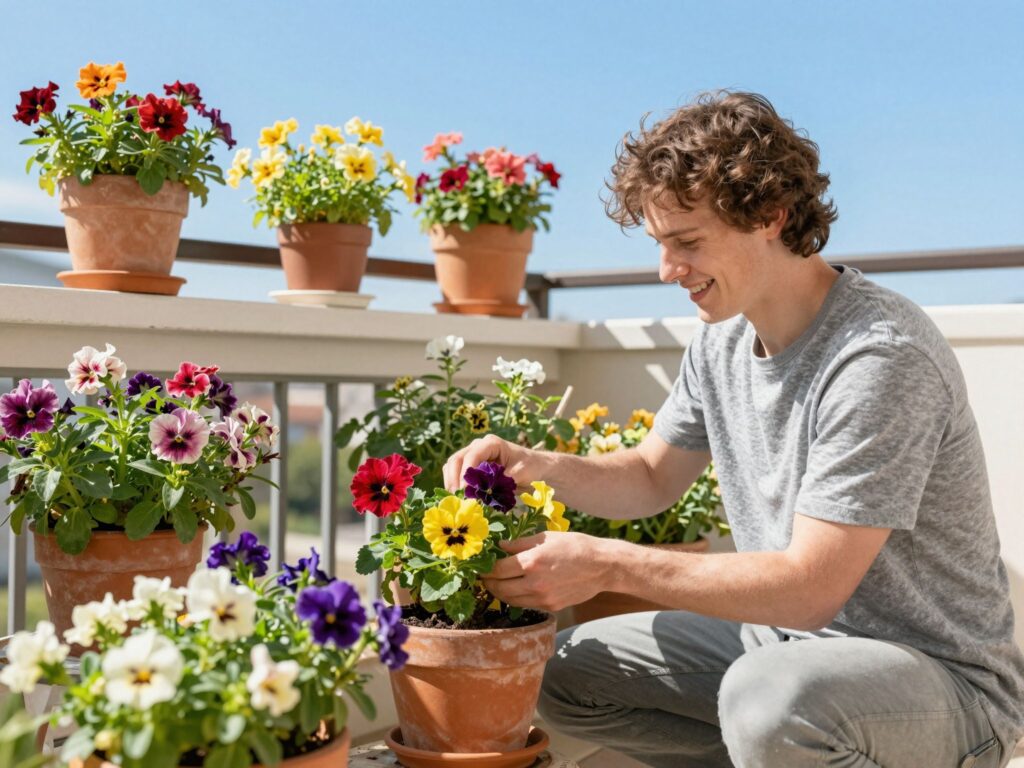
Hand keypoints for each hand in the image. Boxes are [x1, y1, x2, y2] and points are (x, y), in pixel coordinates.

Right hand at [443, 434, 533, 491]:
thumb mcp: (521, 472)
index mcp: (491, 444)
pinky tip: (461, 499)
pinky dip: (456, 486)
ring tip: (458, 500)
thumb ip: (503, 480)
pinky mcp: (472, 469)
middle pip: (456, 460)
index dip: (466, 473)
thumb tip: (485, 491)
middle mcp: (478, 447)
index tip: (466, 491)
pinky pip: (457, 475)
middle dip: (454, 479)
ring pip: (452, 467)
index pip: (472, 455)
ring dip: (452, 484)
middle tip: (458, 498)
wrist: (536, 469)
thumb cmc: (531, 467)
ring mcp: (473, 457)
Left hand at [480, 532, 614, 612]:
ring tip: (496, 584)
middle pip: (499, 588)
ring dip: (499, 593)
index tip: (480, 566)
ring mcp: (542, 597)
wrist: (601, 566)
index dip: (485, 569)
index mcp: (531, 561)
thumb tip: (499, 546)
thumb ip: (519, 543)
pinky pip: (525, 605)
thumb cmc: (574, 546)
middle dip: (488, 583)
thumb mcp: (545, 537)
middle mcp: (534, 582)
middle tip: (483, 577)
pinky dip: (516, 598)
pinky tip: (515, 589)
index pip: (497, 570)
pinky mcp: (550, 607)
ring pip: (510, 600)